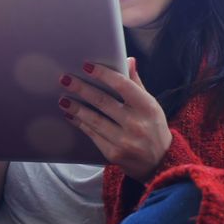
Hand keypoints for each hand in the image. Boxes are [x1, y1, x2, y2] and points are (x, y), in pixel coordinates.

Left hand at [58, 57, 171, 182]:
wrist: (160, 163)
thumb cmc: (153, 129)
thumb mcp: (151, 105)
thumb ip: (136, 83)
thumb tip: (128, 60)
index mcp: (147, 107)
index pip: (123, 85)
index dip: (103, 74)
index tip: (86, 66)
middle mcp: (136, 124)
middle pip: (103, 101)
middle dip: (81, 89)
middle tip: (65, 79)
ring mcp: (124, 141)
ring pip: (94, 120)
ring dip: (76, 108)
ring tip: (63, 98)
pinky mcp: (113, 153)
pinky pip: (92, 134)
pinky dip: (80, 123)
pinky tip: (70, 115)